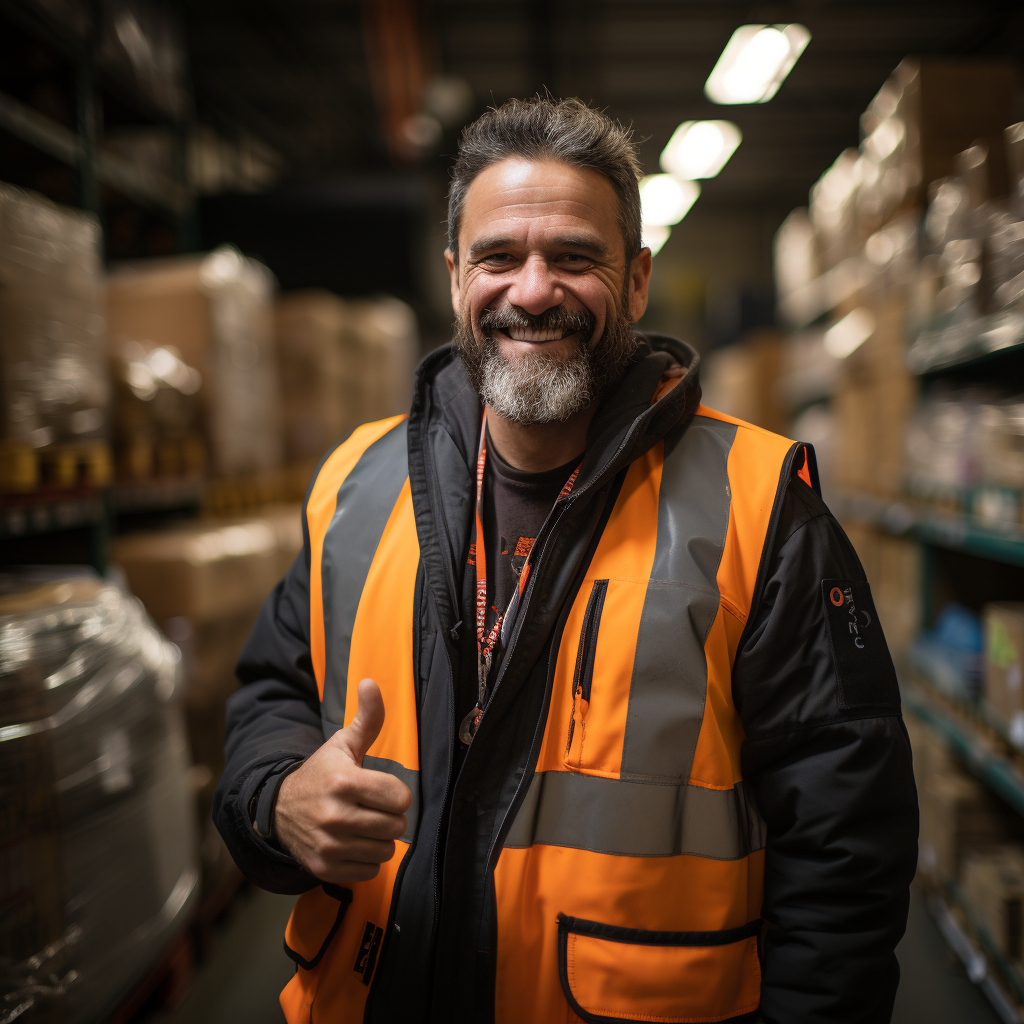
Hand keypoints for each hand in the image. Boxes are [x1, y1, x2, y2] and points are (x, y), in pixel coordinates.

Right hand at [274, 678, 412, 883]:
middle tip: (373, 807)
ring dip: (380, 838)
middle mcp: (336, 816)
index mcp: (344, 781)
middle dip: (390, 816)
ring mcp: (329, 845)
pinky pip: (370, 870)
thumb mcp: (342, 744)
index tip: (381, 789)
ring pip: (386, 849)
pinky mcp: (325, 869)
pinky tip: (353, 842)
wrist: (278, 809)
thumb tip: (370, 682)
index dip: (395, 793)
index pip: (400, 797)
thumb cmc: (321, 773)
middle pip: (397, 825)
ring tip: (363, 824)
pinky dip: (366, 858)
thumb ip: (366, 717)